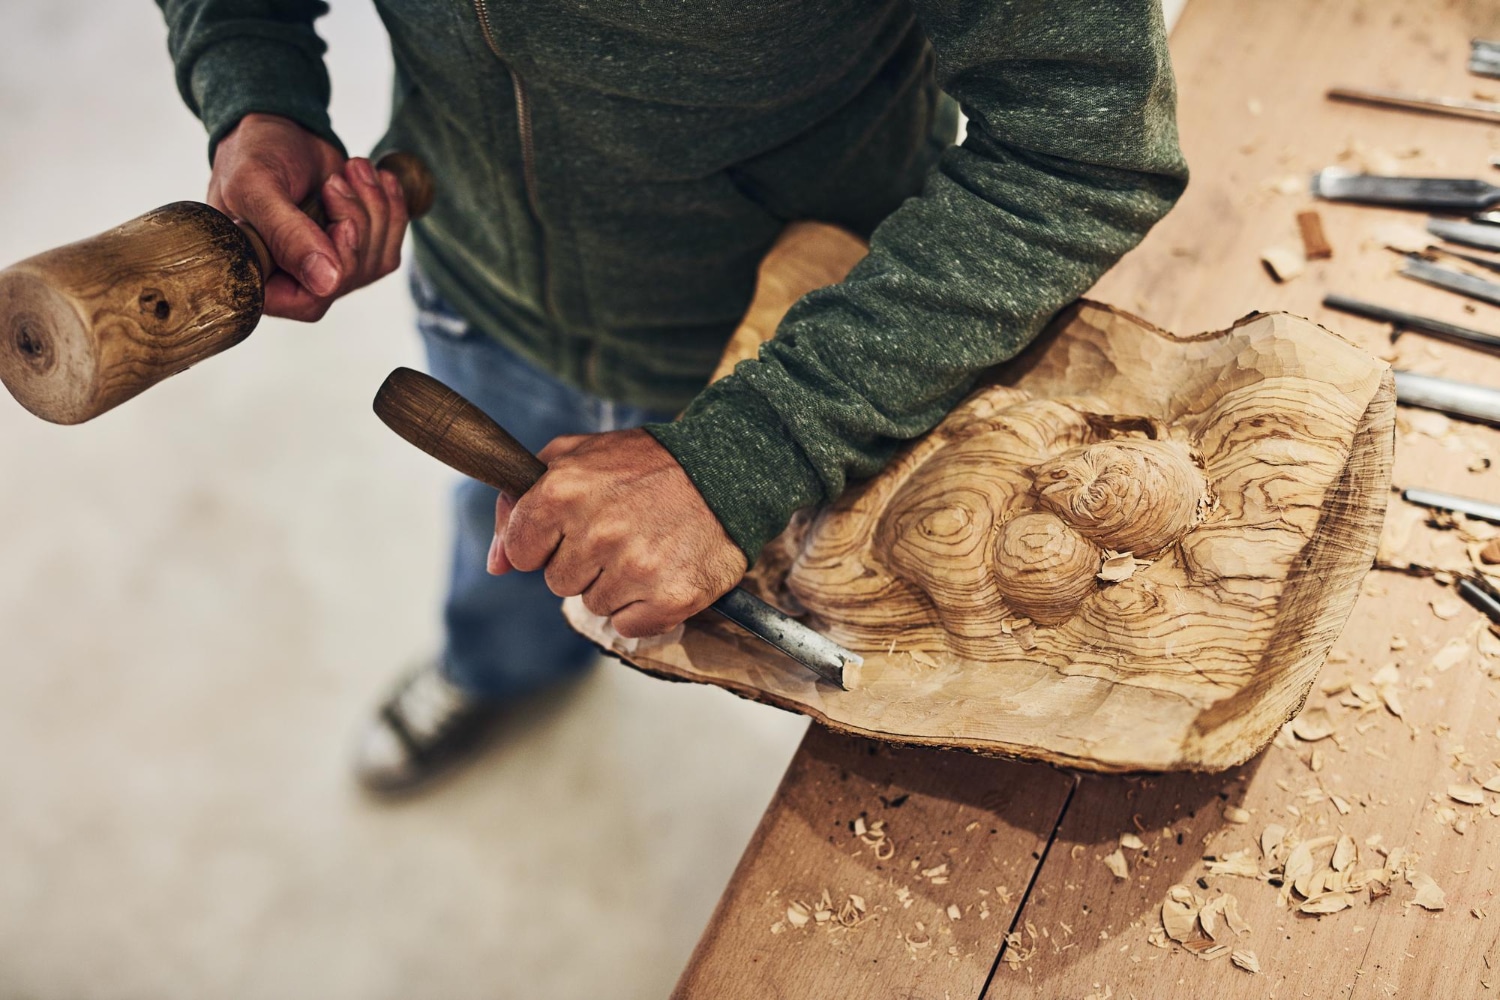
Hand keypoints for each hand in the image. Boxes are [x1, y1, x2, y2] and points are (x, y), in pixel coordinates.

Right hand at [207, 113, 408, 320]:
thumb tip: (326, 284)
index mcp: (256, 276)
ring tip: (353, 170)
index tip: (342, 224)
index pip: (306, 302)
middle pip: (346, 280)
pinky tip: (375, 178)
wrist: (281, 128)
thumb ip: (287, 234)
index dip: (334, 267)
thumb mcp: (257, 187)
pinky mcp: (355, 252)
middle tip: (336, 181)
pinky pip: (389, 248)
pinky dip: (391, 209)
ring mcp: (326, 269)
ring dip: (373, 209)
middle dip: (355, 222)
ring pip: (373, 263)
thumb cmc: (253, 154)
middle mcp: (291, 281)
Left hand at [488, 429, 747, 637]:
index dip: (546, 542)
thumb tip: (496, 564)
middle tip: (621, 531)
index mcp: (562, 491)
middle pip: (558, 582)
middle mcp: (596, 532)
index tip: (575, 527)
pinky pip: (628, 626)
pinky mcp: (669, 598)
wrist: (729, 471)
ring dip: (616, 584)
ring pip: (593, 605)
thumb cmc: (648, 464)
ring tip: (646, 546)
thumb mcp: (577, 457)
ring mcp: (634, 568)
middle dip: (583, 562)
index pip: (521, 550)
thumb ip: (521, 502)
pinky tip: (663, 571)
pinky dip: (643, 607)